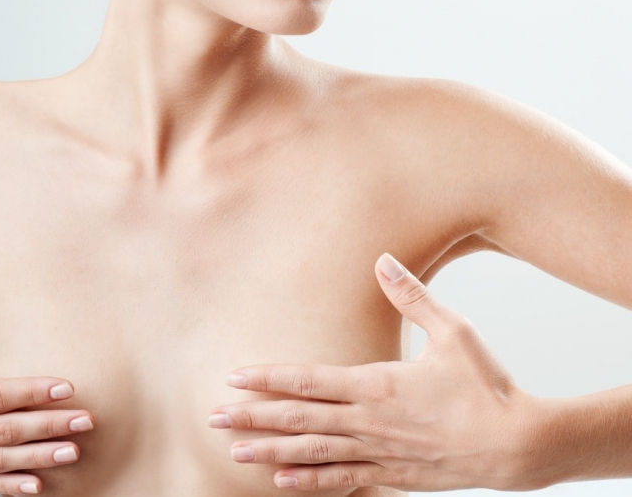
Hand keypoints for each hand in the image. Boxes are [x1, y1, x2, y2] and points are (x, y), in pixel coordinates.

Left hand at [209, 254, 538, 491]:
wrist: (520, 445)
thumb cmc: (487, 387)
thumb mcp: (453, 332)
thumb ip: (412, 297)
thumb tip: (383, 260)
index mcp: (378, 384)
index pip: (309, 380)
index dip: (269, 378)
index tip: (236, 377)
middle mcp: (369, 421)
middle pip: (299, 419)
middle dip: (253, 416)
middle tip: (215, 418)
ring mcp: (378, 452)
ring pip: (312, 452)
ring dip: (270, 450)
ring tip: (235, 451)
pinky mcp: (392, 476)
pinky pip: (342, 481)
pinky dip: (309, 481)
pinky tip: (282, 481)